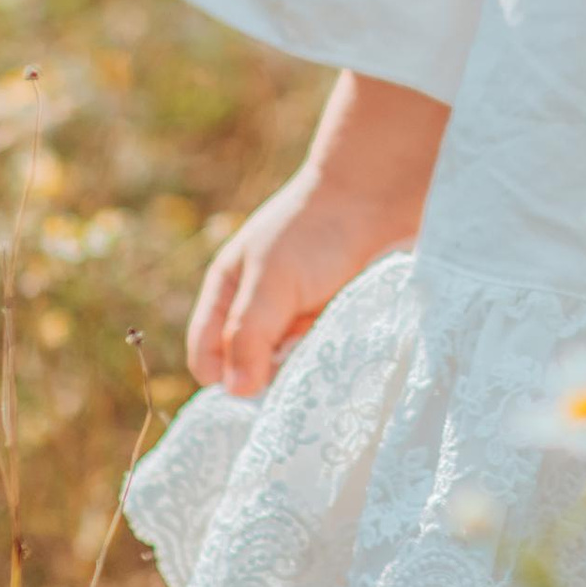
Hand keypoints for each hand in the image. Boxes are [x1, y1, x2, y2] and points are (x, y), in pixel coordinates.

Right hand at [185, 163, 418, 399]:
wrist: (380, 195)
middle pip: (248, 369)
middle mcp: (257, 309)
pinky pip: (318, 357)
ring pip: (286, 368)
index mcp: (227, 293)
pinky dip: (327, 358)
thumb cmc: (317, 231)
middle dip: (270, 377)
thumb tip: (234, 392)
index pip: (206, 358)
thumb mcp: (273, 281)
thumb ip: (249, 334)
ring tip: (325, 344)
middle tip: (300, 360)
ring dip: (302, 368)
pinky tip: (345, 342)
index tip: (260, 389)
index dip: (224, 380)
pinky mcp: (329, 320)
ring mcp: (295, 316)